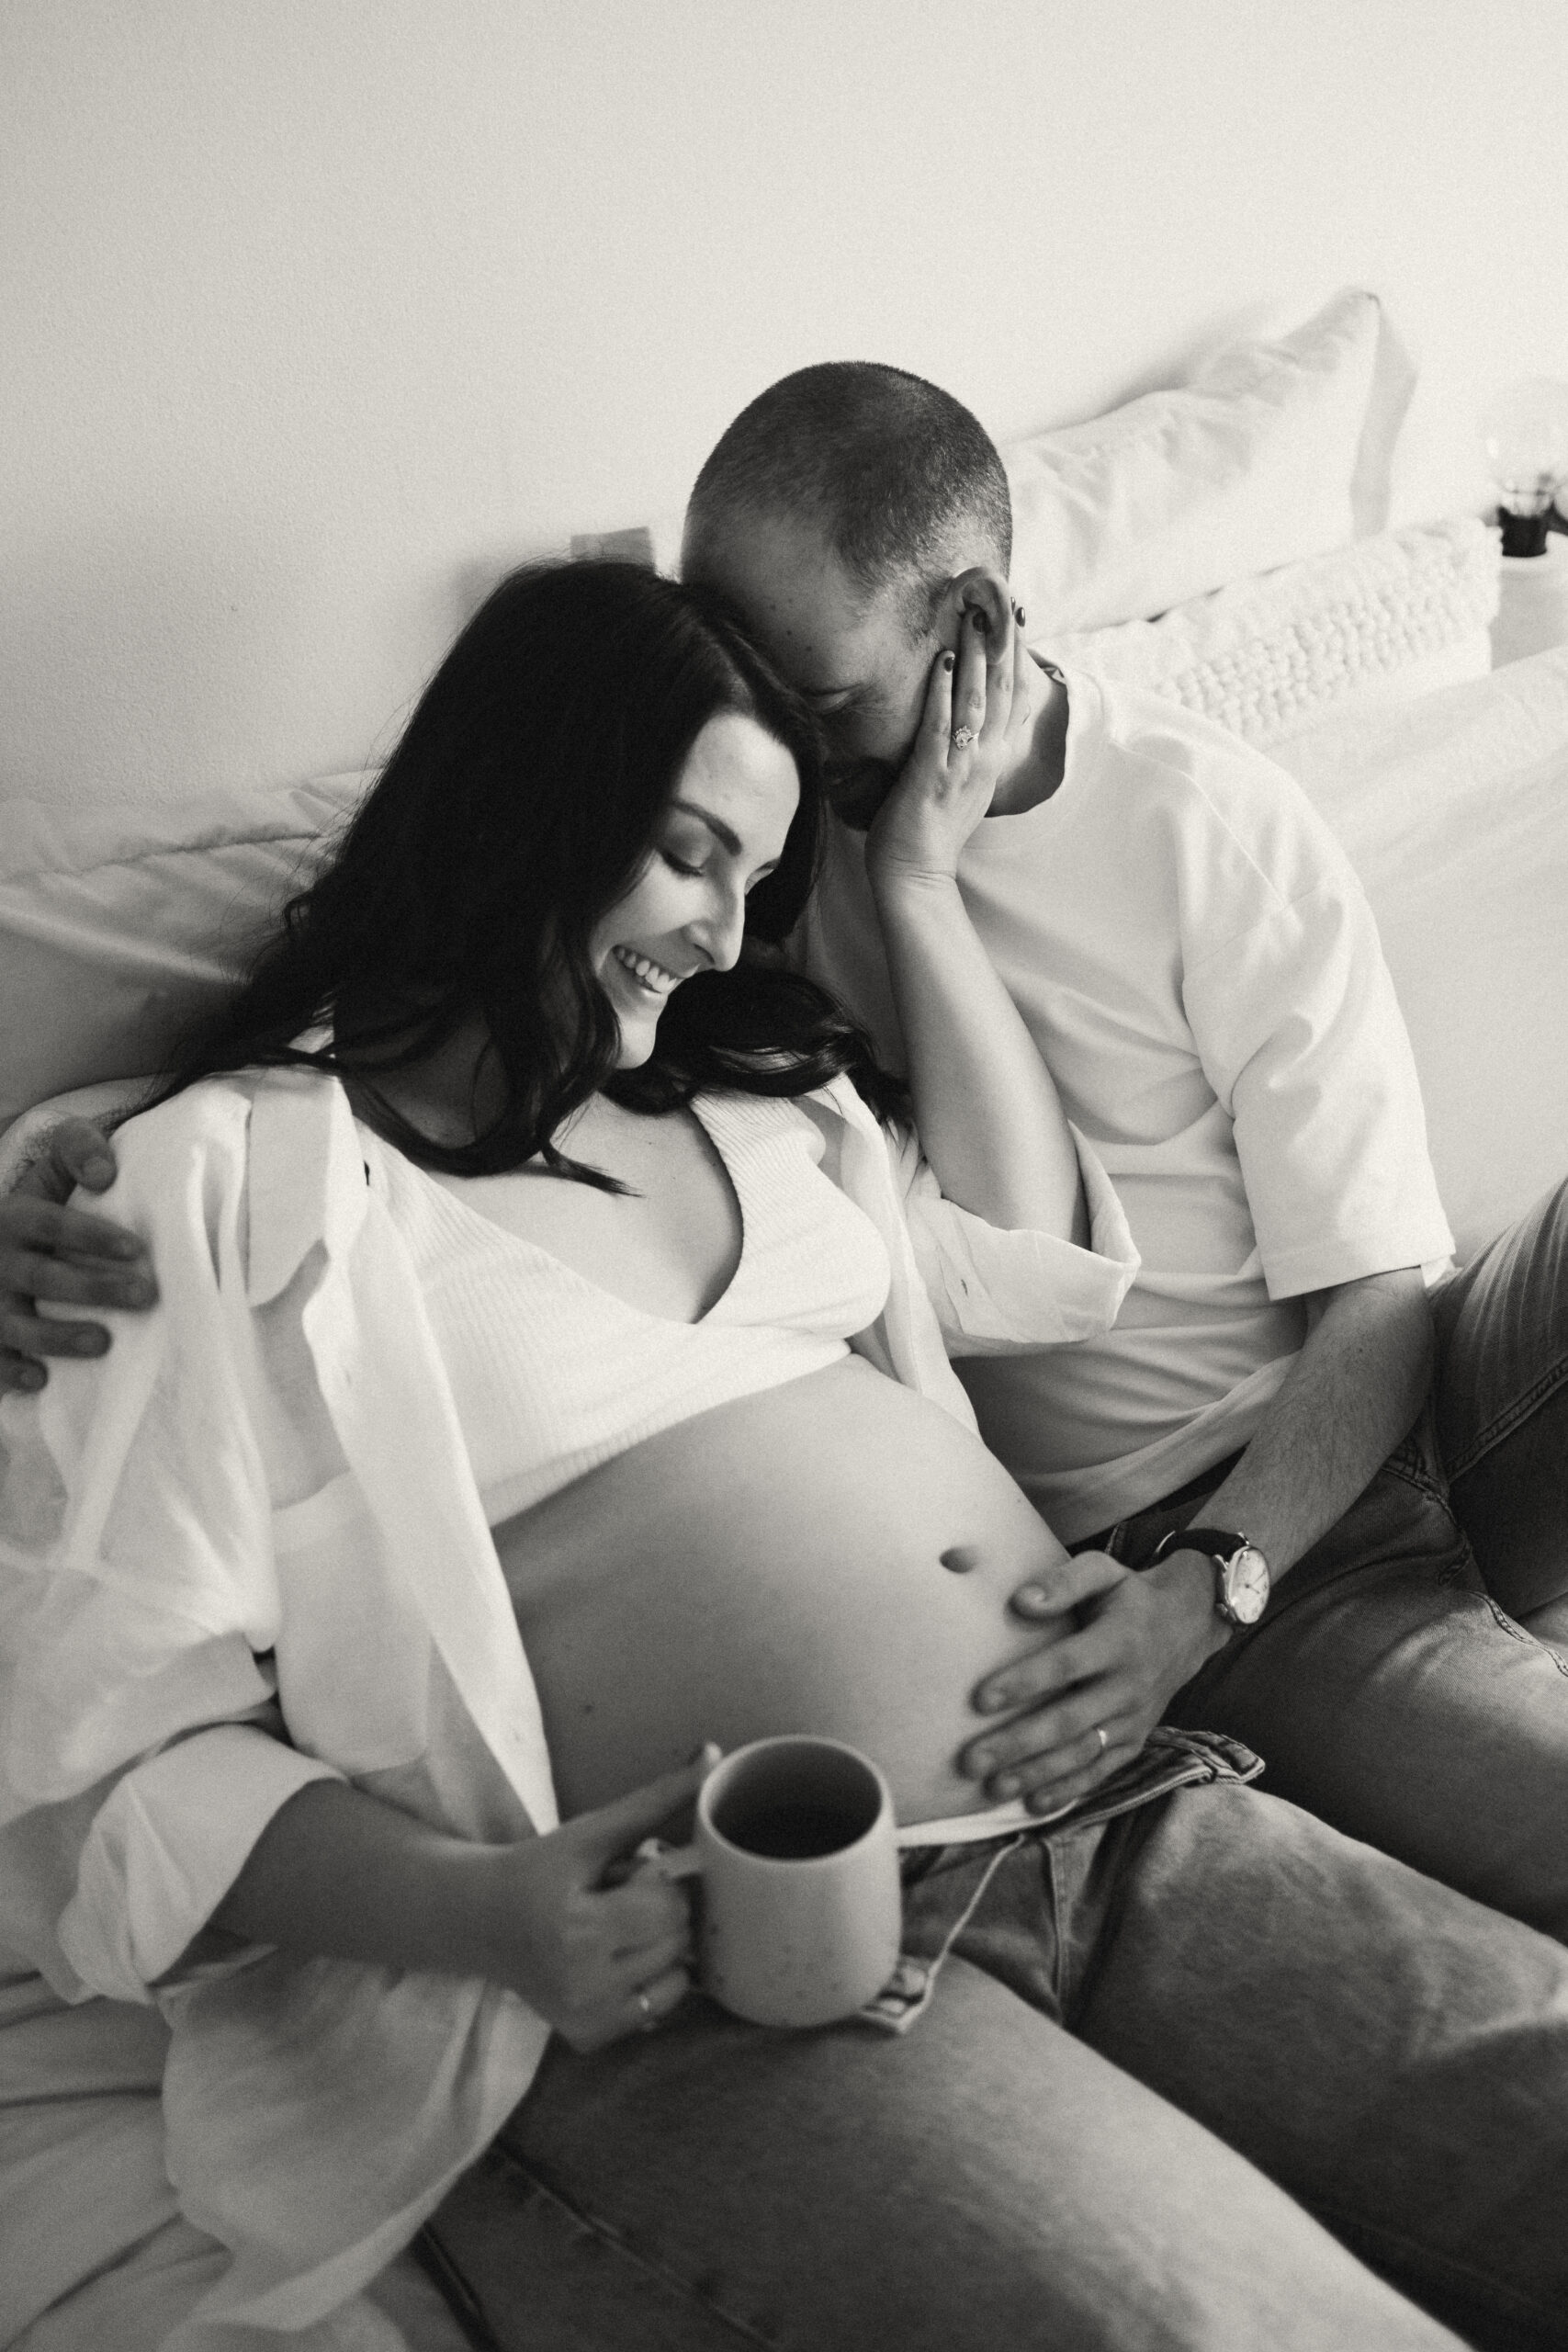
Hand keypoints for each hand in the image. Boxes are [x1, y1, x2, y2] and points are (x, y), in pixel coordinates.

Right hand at [0, 1121, 151, 1395]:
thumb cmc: (36, 1208)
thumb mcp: (48, 1169)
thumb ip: (79, 1149)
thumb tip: (107, 1172)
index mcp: (14, 1217)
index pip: (50, 1224)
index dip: (90, 1236)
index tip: (137, 1249)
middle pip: (41, 1278)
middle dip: (92, 1289)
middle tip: (146, 1296)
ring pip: (15, 1323)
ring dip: (57, 1336)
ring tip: (103, 1342)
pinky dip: (10, 1371)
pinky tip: (40, 1379)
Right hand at [475, 1756, 713, 2051]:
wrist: (479, 1921)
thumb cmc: (539, 1868)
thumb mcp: (591, 1830)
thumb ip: (656, 1798)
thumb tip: (713, 1755)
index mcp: (578, 1928)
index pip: (668, 1908)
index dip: (660, 1884)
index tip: (631, 1874)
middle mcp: (581, 1983)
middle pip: (676, 1943)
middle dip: (663, 1915)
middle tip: (622, 1902)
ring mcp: (584, 2018)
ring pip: (676, 1981)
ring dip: (663, 1951)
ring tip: (622, 1933)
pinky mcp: (586, 2038)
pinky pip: (656, 2011)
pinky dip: (651, 1984)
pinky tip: (619, 1963)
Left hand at [864, 605, 1033, 891]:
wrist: (917, 876)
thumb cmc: (928, 833)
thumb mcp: (960, 787)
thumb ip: (965, 753)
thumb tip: (959, 723)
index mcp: (994, 762)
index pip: (1014, 702)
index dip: (1016, 661)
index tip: (1014, 622)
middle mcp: (985, 761)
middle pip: (1004, 693)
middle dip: (1001, 647)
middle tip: (997, 603)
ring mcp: (961, 768)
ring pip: (977, 703)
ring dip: (976, 658)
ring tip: (972, 619)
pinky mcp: (932, 775)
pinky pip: (941, 725)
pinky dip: (943, 692)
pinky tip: (943, 662)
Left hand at [959, 1551, 1225, 1813]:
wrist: (1188, 1623)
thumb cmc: (1128, 1595)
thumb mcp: (1103, 1571)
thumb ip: (1063, 1582)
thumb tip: (1020, 1601)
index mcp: (1118, 1640)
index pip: (1066, 1664)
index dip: (1025, 1682)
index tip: (980, 1699)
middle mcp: (1129, 1685)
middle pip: (1069, 1719)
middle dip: (1018, 1743)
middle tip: (971, 1760)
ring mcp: (1135, 1718)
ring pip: (1083, 1752)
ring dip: (1037, 1774)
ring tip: (993, 1787)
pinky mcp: (1136, 1740)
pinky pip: (1102, 1770)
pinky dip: (1070, 1789)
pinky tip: (1033, 1804)